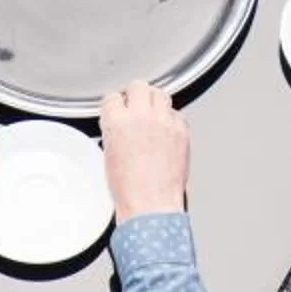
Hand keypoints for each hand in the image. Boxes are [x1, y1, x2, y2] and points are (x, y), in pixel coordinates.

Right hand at [99, 82, 189, 221]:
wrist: (151, 205)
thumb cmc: (129, 189)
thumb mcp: (109, 154)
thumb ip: (115, 130)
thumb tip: (121, 122)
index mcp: (116, 122)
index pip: (113, 97)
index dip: (116, 105)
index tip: (118, 110)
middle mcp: (141, 116)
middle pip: (138, 86)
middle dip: (136, 95)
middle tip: (136, 107)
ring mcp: (164, 121)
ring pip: (160, 94)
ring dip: (155, 102)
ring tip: (153, 116)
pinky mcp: (182, 130)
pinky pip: (177, 114)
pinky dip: (171, 120)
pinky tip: (166, 132)